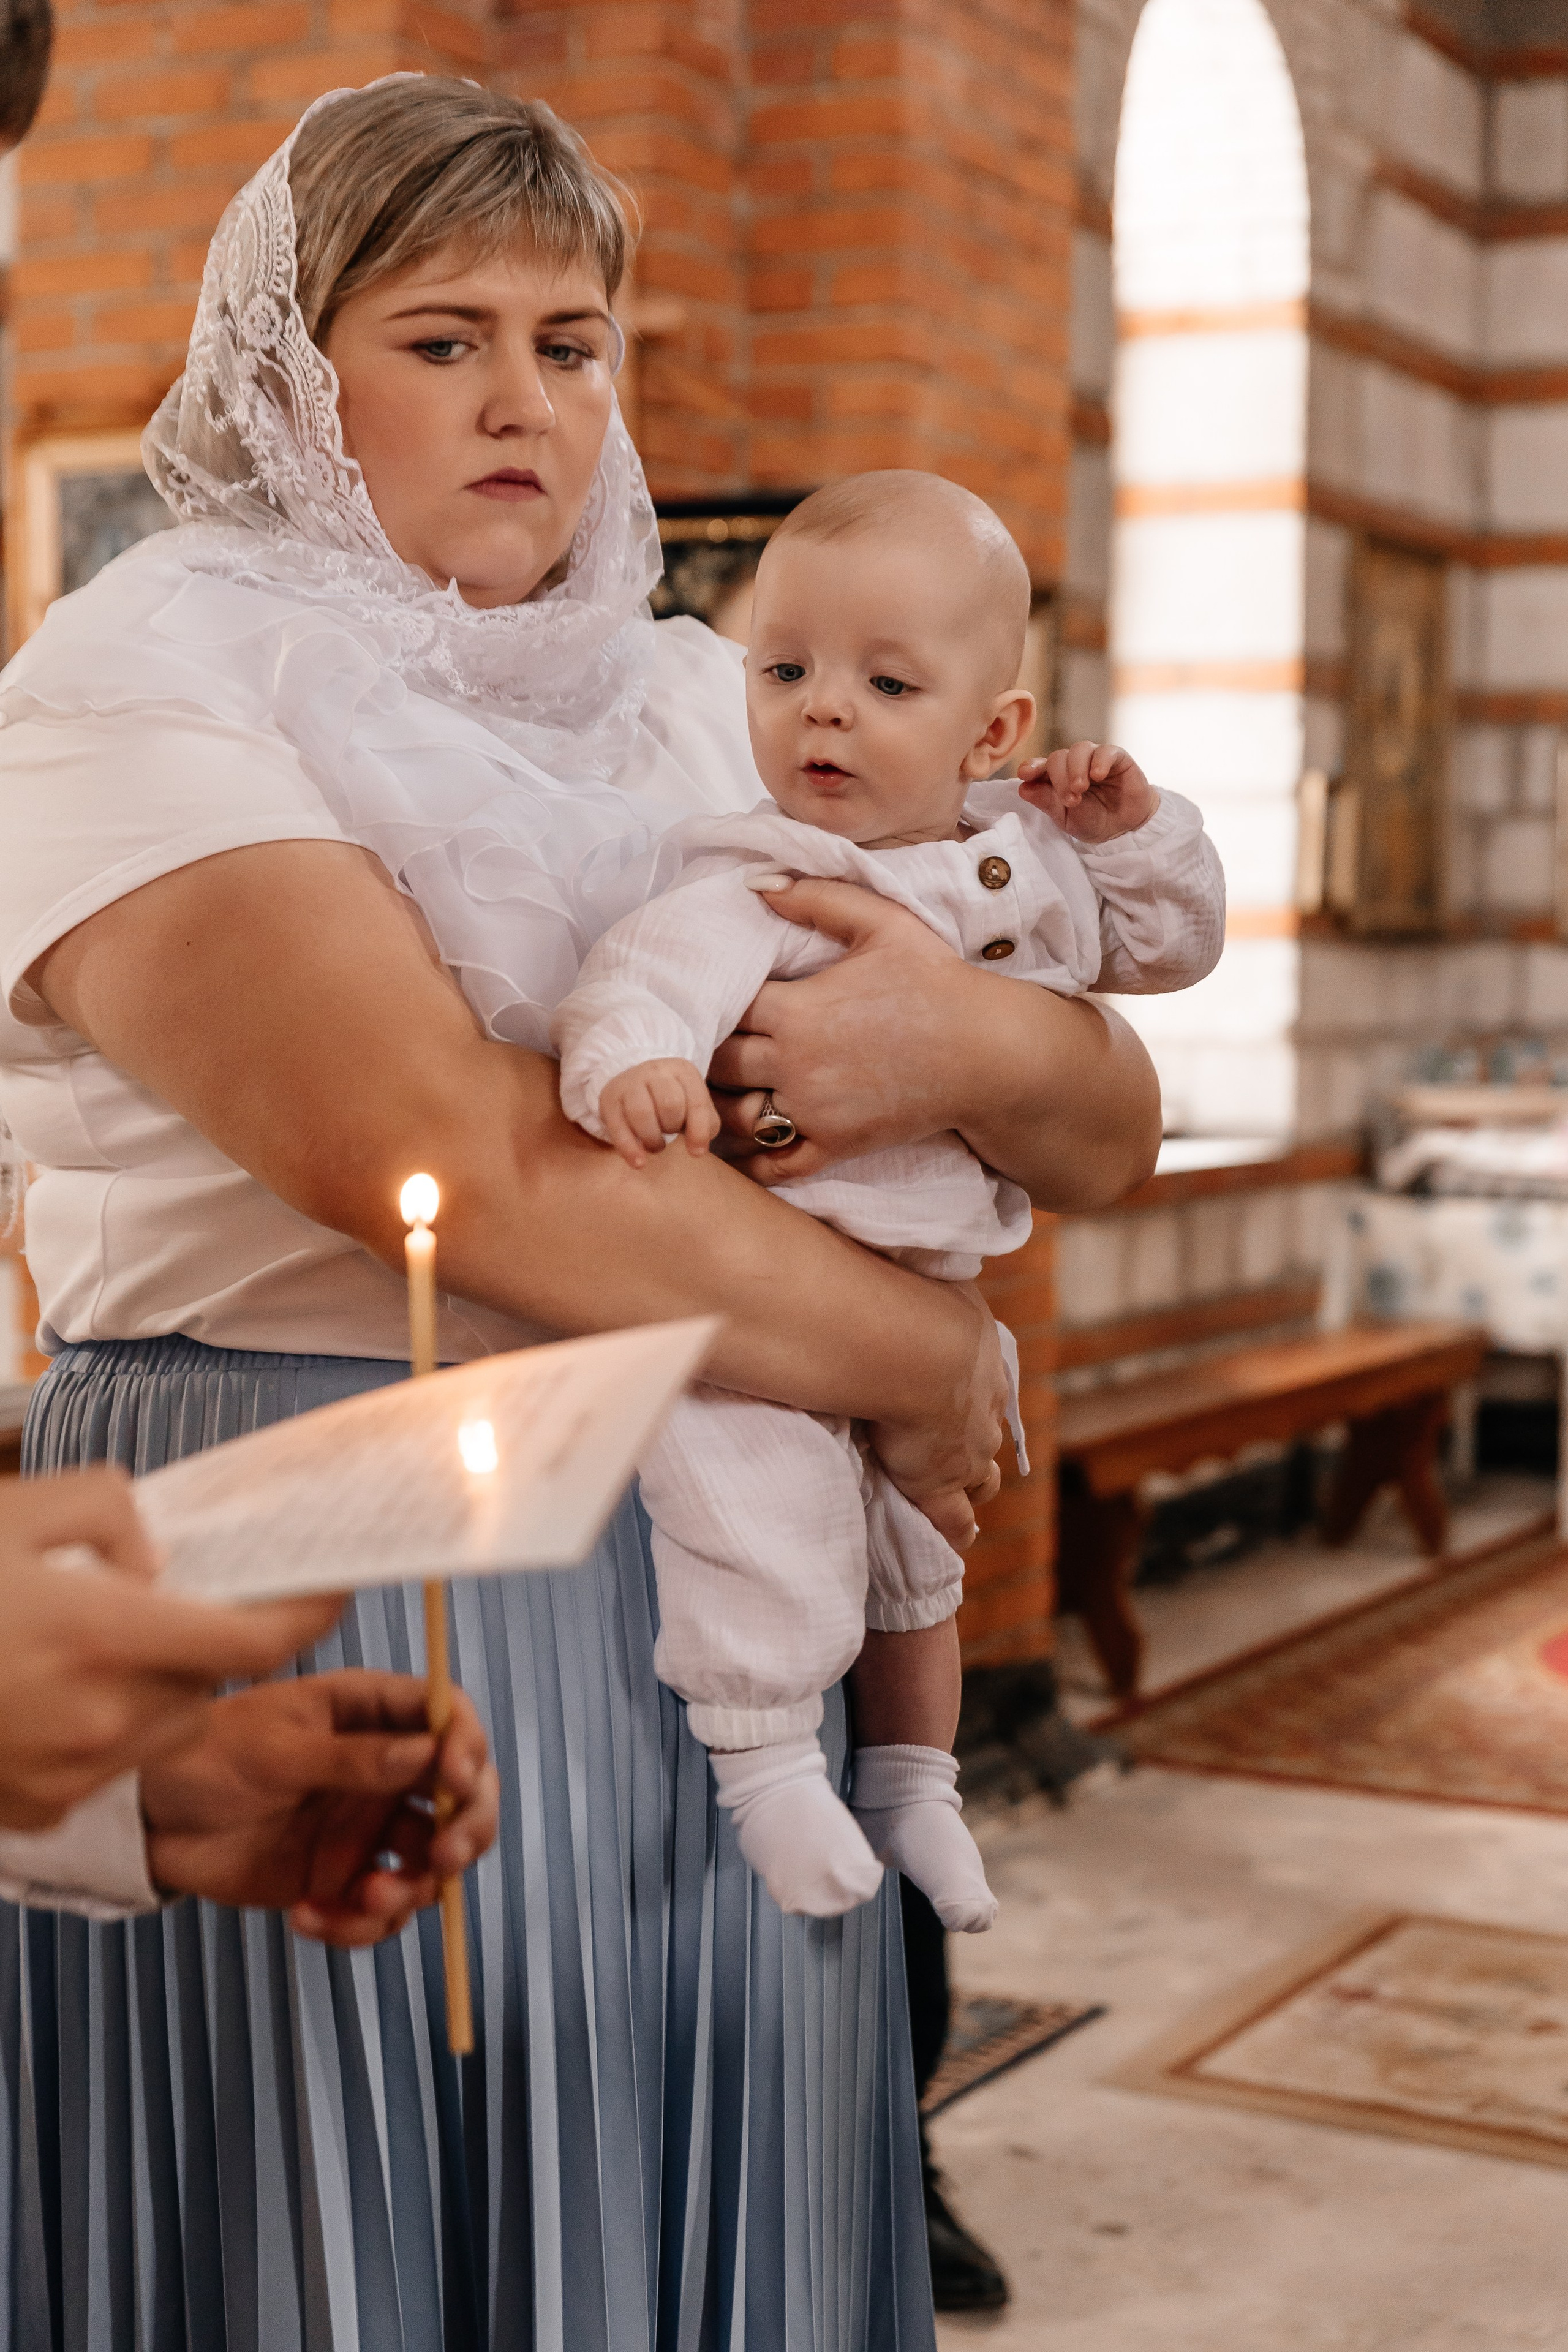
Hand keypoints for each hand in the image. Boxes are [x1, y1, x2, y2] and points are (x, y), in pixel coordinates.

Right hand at [0, 1468, 342, 1829]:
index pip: (254, 1640)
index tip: (330, 1588)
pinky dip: (99, 1732)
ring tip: (86, 1651)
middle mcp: (97, 1718)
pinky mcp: (36, 1813)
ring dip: (156, 1691)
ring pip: (164, 1731)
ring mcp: (66, 1776)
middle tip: (162, 1607)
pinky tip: (43, 1697)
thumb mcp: (13, 1508)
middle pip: (211, 1688)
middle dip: (206, 1645)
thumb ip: (107, 1513)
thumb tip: (157, 1560)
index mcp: (102, 1636)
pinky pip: (106, 1770)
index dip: (307, 1613)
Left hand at [141, 1670, 499, 1946]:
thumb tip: (424, 1755)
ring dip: (413, 1889)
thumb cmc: (203, 1758)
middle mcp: (383, 1770)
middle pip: (464, 1796)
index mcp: (370, 1713)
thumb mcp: (273, 1749)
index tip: (457, 1781)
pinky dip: (358, 1926)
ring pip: (431, 1865)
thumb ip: (350, 1757)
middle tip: (443, 1858)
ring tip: (363, 1897)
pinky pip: (381, 1913)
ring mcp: (366, 1827)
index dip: (467, 1746)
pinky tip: (308, 1917)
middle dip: (467, 1829)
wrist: (147, 1825)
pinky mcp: (343, 1878)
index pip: (447, 1718)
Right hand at [598, 1057, 719, 1167]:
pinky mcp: (609, 1098)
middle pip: (669, 1106)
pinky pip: (618, 1126)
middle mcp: (656, 1070)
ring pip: (642, 1113)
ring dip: (652, 1139)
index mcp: (683, 1070)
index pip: (696, 1103)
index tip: (697, 1153)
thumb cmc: (672, 1100)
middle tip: (669, 1132)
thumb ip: (705, 1126)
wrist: (636, 1080)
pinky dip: (629, 1148)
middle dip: (672, 1128)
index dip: (699, 1132)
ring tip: (655, 1145)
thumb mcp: (694, 1106)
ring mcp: (630, 1081)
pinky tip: (639, 1163)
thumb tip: (697, 1150)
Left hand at [707, 879, 979, 1183]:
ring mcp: (814, 1111)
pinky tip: (740, 1146)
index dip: (706, 1000)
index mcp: (797, 1010)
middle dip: (702, 1051)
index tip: (705, 995)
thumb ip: (817, 899)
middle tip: (699, 1041)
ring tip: (711, 1088)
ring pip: (734, 1116)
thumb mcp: (882, 922)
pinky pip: (775, 1164)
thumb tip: (756, 883)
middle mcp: (795, 1065)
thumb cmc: (936, 981)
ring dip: (718, 1103)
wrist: (986, 1052)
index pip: (721, 1007)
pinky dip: (752, 1160)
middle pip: (716, 1063)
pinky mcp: (835, 1145)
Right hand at [866, 1280, 1006, 1551]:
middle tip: (965, 1452)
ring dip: (974, 1485)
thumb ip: (926, 1283)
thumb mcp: (930, 1277)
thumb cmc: (910, 1299)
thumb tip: (913, 1255)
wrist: (910, 1346)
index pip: (985, 1385)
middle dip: (979, 1442)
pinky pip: (954, 1519)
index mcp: (982, 1356)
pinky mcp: (939, 1484)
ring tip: (966, 1498)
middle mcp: (985, 1405)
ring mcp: (967, 1449)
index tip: (965, 1402)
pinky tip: (956, 1539)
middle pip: (991, 1432)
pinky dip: (956, 1528)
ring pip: (982, 1477)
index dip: (975, 1397)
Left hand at [1019, 741, 1156, 842]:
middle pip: (1058, 757)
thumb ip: (1046, 802)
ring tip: (1080, 789)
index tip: (1025, 773)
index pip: (1039, 766)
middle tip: (1070, 800)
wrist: (1124, 828)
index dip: (1032, 767)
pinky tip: (1098, 775)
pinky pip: (1106, 751)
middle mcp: (1072, 764)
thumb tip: (1023, 788)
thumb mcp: (1065, 818)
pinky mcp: (1116, 757)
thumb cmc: (1092, 821)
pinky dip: (1100, 761)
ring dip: (1076, 769)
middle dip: (1060, 779)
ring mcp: (1093, 758)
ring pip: (1079, 749)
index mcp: (1055, 778)